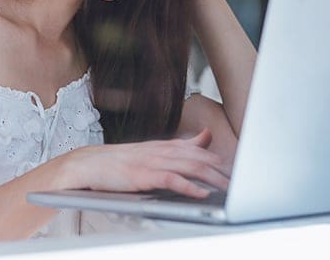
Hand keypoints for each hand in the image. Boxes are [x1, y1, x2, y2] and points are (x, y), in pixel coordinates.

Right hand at [61, 129, 228, 197]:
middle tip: (241, 182)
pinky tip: (201, 193)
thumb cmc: (120, 161)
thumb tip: (205, 136)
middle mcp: (161, 150)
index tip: (238, 172)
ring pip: (189, 167)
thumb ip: (181, 145)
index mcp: (165, 145)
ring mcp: (152, 162)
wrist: (88, 164)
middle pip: (199, 158)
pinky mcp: (143, 175)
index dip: (219, 161)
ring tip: (228, 189)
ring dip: (211, 178)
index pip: (199, 151)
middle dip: (222, 171)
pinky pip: (170, 180)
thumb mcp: (153, 150)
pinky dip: (187, 186)